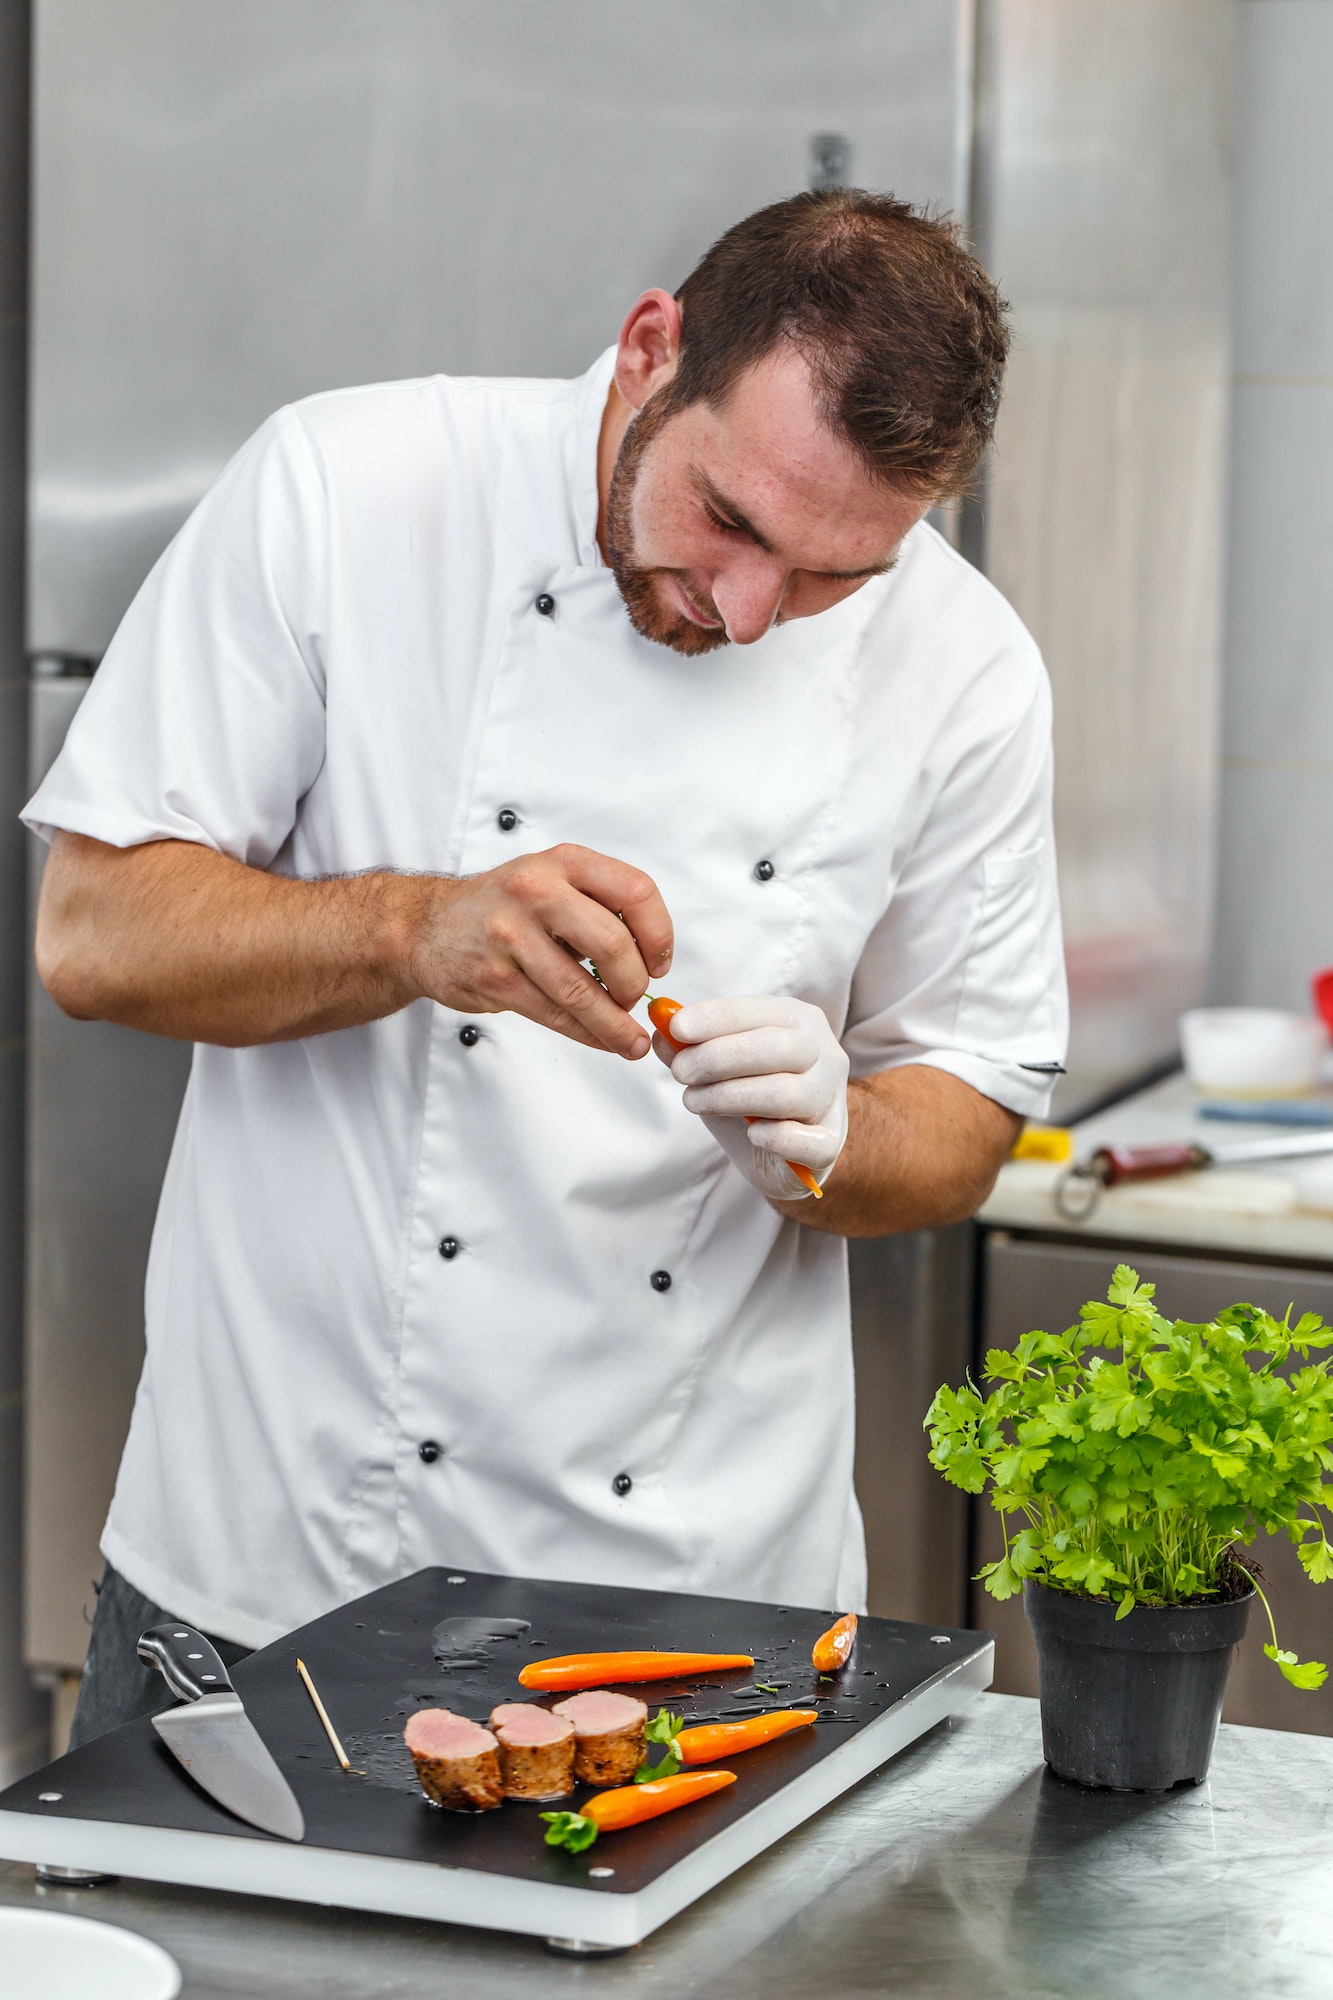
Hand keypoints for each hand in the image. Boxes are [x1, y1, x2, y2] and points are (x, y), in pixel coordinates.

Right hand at [408, 844, 671, 1057]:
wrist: (427, 928)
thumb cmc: (501, 907)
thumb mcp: (552, 881)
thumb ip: (600, 906)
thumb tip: (652, 957)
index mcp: (564, 863)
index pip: (636, 892)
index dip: (659, 935)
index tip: (660, 963)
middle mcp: (537, 891)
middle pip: (612, 943)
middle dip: (634, 982)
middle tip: (634, 997)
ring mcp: (511, 935)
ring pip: (581, 990)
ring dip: (615, 1023)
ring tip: (632, 1040)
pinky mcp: (495, 978)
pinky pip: (554, 1014)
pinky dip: (587, 1034)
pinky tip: (602, 1039)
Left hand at [653, 995, 849, 1198]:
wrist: (789, 1147)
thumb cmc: (752, 1096)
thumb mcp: (719, 1067)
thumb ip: (691, 1047)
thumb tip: (661, 1031)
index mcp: (798, 1021)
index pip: (759, 1011)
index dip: (716, 1018)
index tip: (677, 1028)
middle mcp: (824, 1054)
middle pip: (775, 1049)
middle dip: (718, 1058)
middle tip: (680, 1072)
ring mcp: (831, 1099)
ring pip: (787, 1093)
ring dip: (731, 1097)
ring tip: (695, 1102)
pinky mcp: (830, 1143)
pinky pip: (810, 1141)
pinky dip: (779, 1137)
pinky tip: (753, 1133)